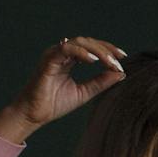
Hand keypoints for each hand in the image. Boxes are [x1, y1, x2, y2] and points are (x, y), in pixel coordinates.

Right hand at [0, 36, 126, 143]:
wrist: (34, 114)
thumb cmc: (55, 103)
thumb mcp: (85, 92)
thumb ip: (101, 82)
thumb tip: (121, 73)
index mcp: (69, 59)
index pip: (91, 48)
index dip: (107, 50)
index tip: (123, 57)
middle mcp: (61, 54)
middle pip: (87, 42)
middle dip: (106, 49)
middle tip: (119, 60)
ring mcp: (53, 55)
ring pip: (78, 42)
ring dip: (97, 51)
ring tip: (110, 62)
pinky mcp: (48, 61)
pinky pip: (65, 49)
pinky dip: (80, 52)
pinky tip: (93, 60)